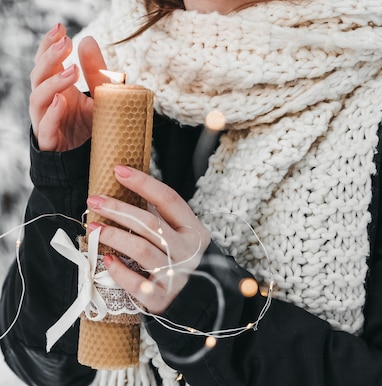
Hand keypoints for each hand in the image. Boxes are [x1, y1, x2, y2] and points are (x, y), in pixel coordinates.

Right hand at [29, 24, 106, 150]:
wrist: (88, 161)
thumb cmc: (90, 125)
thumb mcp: (98, 94)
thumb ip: (95, 70)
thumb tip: (88, 39)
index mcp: (56, 87)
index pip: (45, 61)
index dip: (48, 44)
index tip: (60, 27)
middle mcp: (46, 102)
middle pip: (38, 75)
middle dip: (49, 57)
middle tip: (65, 43)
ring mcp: (44, 121)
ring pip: (38, 99)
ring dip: (53, 83)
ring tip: (71, 71)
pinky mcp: (49, 141)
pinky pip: (45, 127)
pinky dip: (51, 114)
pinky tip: (61, 101)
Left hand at [87, 166, 210, 313]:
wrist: (196, 303)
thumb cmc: (180, 261)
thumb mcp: (179, 236)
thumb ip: (160, 217)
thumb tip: (127, 192)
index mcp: (193, 229)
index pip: (168, 199)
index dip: (143, 183)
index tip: (119, 171)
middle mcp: (187, 250)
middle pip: (150, 223)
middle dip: (119, 208)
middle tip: (94, 200)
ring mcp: (177, 275)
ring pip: (141, 249)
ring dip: (114, 235)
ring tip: (93, 227)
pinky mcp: (162, 298)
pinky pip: (137, 284)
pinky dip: (120, 271)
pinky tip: (106, 260)